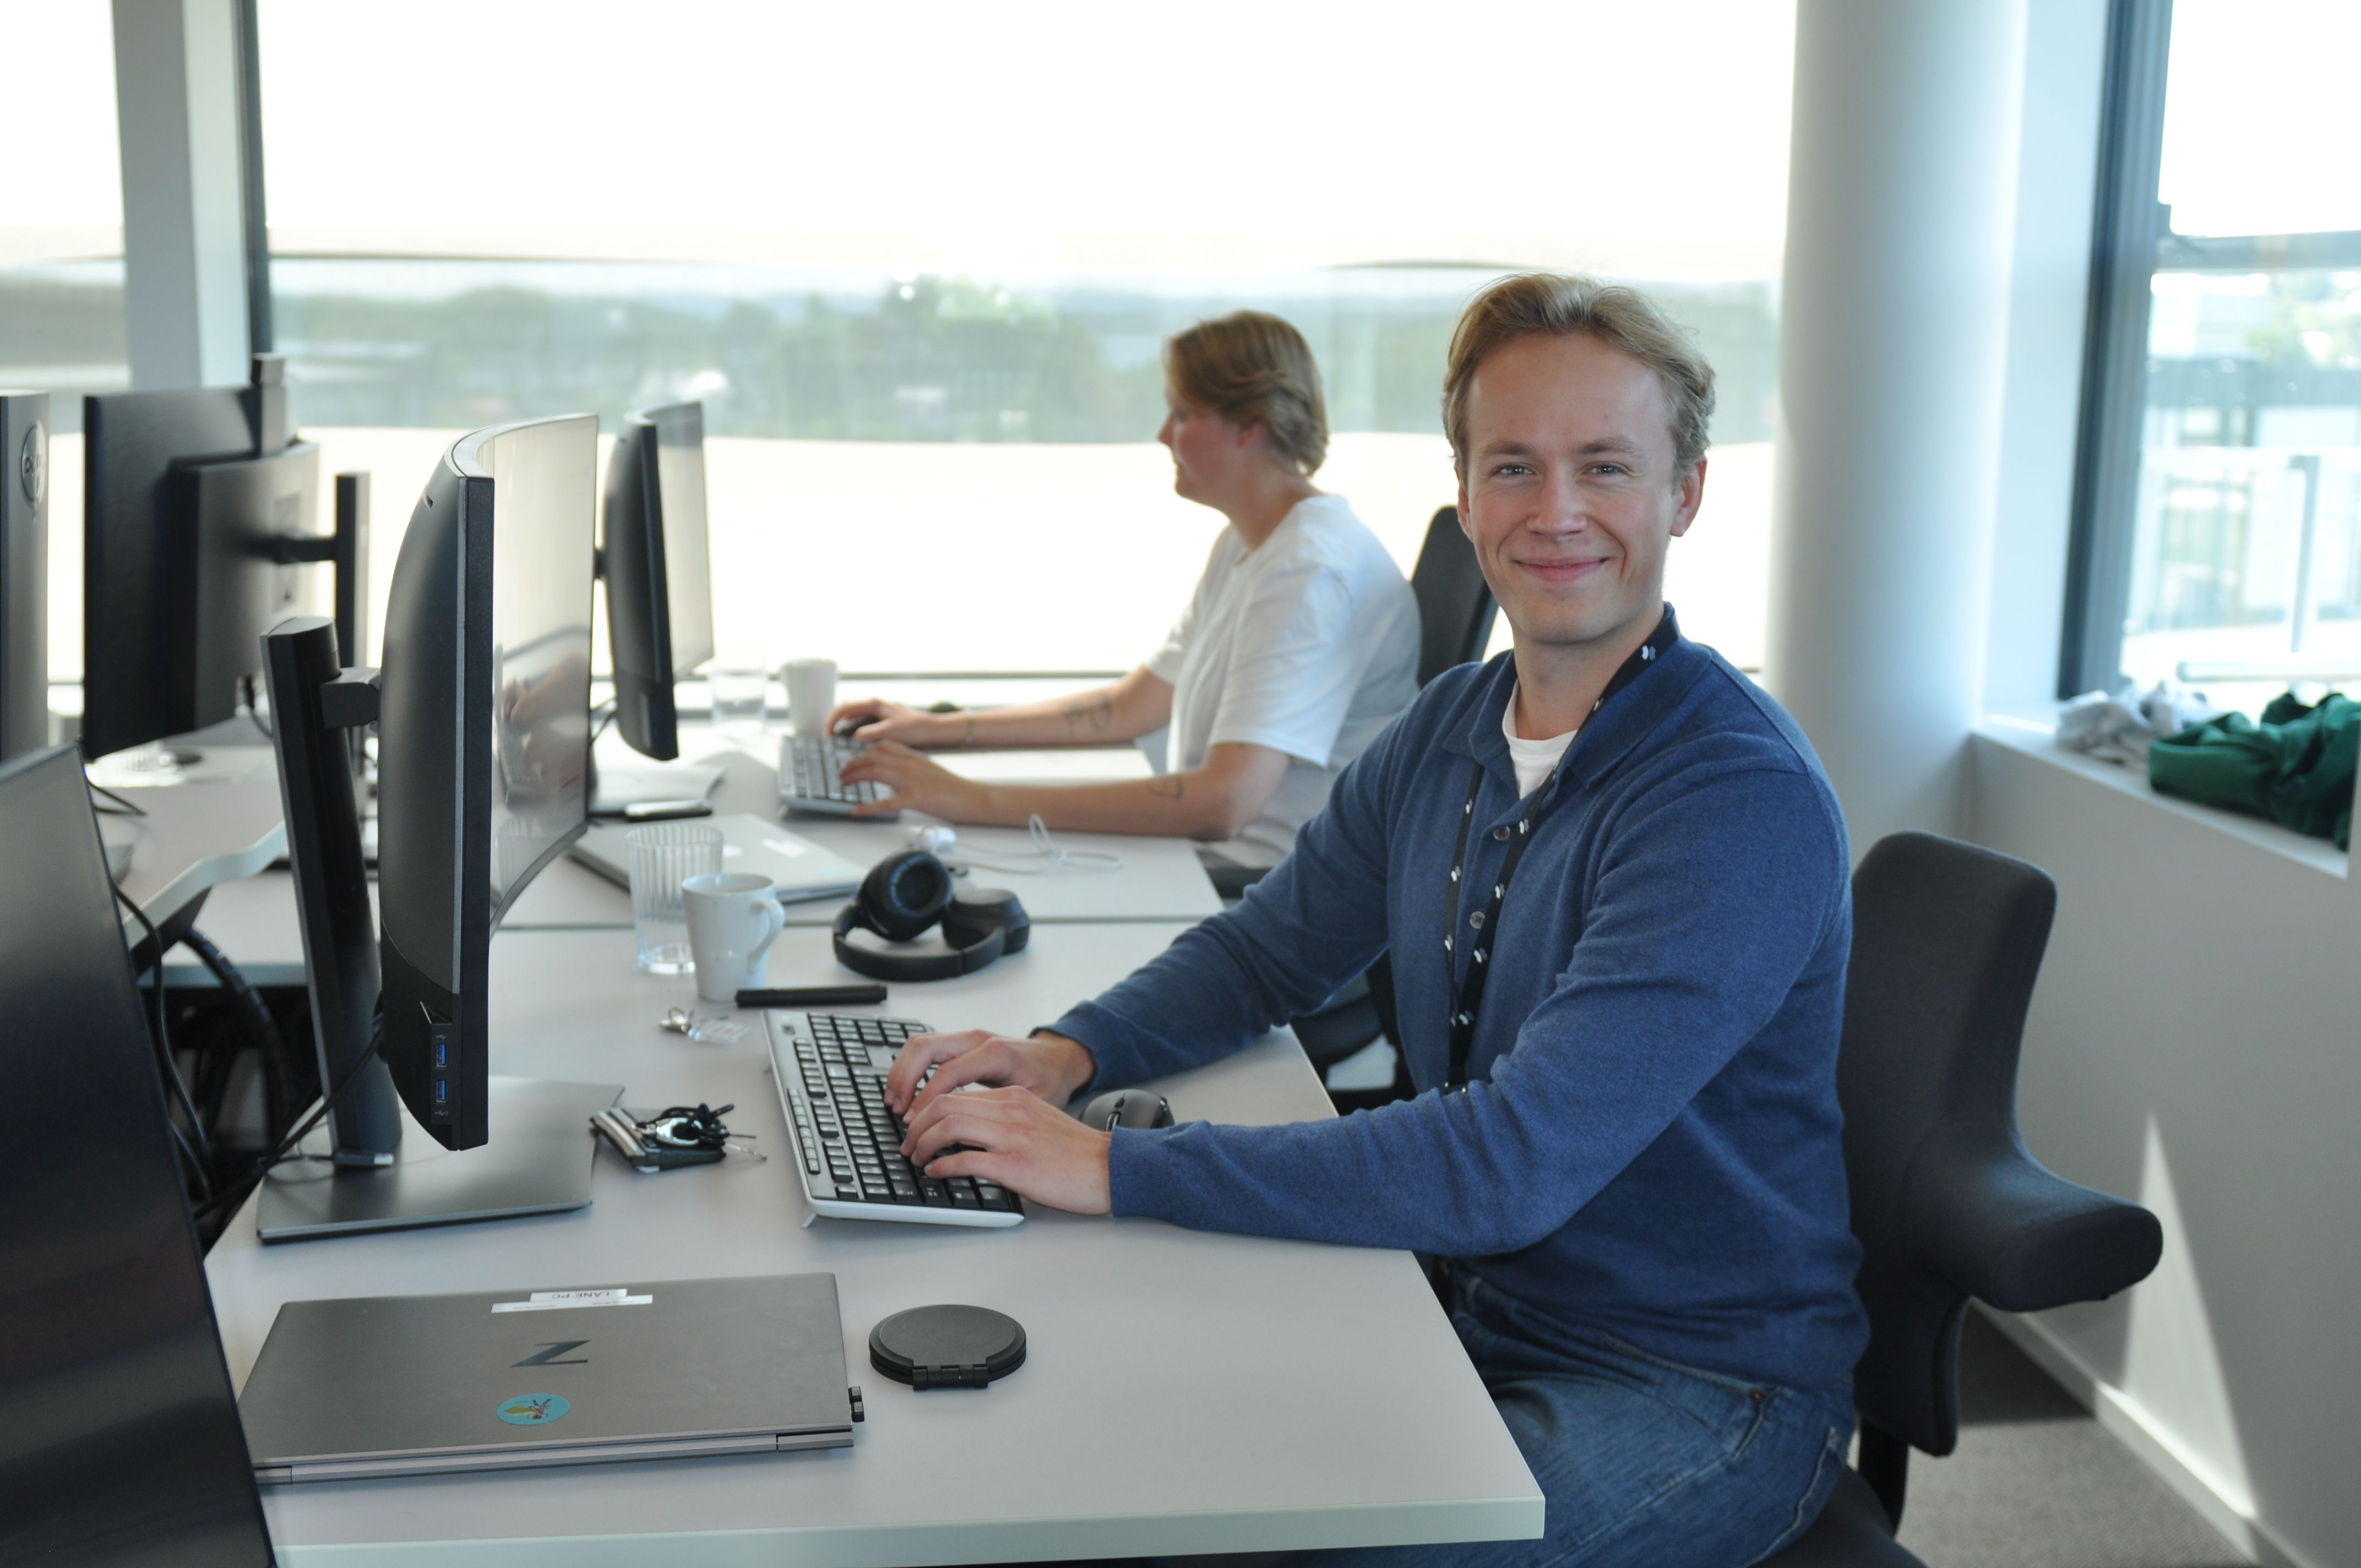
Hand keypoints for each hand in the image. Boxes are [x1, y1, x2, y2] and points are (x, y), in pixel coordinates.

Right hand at [822, 698, 954, 746]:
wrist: (932, 729)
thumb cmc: (915, 728)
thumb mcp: (891, 732)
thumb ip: (871, 733)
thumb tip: (854, 737)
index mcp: (874, 705)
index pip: (844, 707)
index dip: (832, 720)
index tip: (827, 734)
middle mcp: (873, 705)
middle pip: (845, 710)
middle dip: (833, 721)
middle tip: (827, 738)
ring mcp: (876, 712)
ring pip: (851, 715)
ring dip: (841, 725)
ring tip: (835, 741)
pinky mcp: (880, 720)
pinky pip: (859, 722)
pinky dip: (851, 729)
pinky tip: (851, 741)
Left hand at [836, 739, 984, 819]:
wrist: (972, 797)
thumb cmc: (954, 787)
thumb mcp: (930, 769)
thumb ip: (912, 767)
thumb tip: (895, 771)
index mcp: (914, 756)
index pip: (883, 745)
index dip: (863, 750)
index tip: (853, 758)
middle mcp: (910, 764)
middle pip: (873, 756)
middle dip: (853, 763)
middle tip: (842, 773)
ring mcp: (911, 780)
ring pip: (875, 772)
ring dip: (854, 777)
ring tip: (843, 784)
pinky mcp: (914, 799)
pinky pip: (886, 802)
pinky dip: (868, 807)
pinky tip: (856, 811)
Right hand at [885, 1028, 1095, 1118]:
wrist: (1060, 1059)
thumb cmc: (1050, 1081)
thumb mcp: (1033, 1102)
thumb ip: (1001, 1115)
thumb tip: (970, 1142)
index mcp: (996, 1054)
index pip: (946, 1073)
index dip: (926, 1099)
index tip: (914, 1122)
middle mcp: (978, 1039)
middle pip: (925, 1048)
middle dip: (904, 1079)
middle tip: (898, 1111)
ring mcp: (968, 1038)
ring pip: (920, 1043)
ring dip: (902, 1071)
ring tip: (895, 1103)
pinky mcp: (962, 1042)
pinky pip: (926, 1047)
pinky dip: (910, 1067)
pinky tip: (907, 1092)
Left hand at [900, 1084, 1111, 1214]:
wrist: (1110, 1168)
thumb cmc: (1076, 1153)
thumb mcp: (1038, 1121)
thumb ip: (1006, 1120)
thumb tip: (968, 1134)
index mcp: (1014, 1098)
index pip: (955, 1093)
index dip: (926, 1110)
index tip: (917, 1127)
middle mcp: (1010, 1111)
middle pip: (944, 1104)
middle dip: (916, 1125)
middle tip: (908, 1144)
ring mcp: (1012, 1137)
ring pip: (949, 1126)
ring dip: (923, 1144)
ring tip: (917, 1159)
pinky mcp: (1016, 1165)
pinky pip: (965, 1160)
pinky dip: (942, 1166)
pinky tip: (937, 1172)